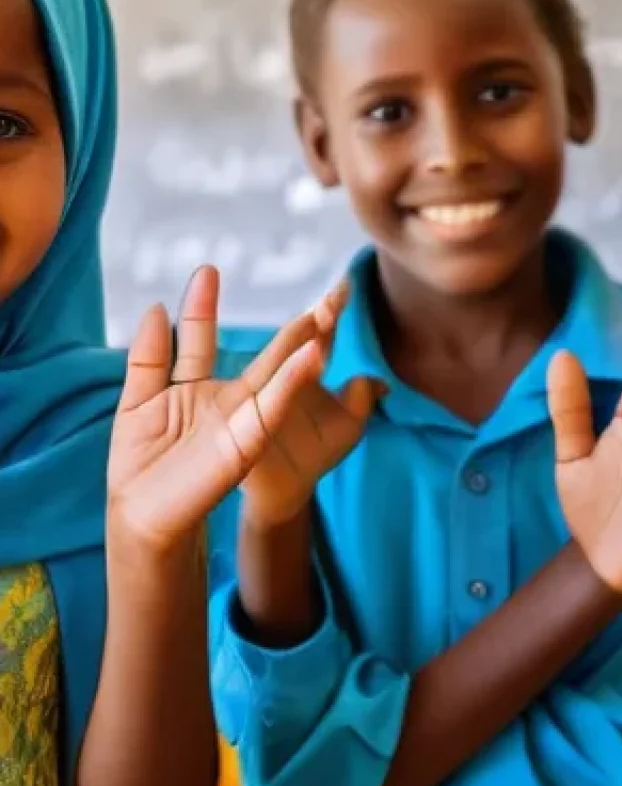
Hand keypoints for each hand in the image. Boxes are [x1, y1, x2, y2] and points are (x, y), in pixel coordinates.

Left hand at [107, 266, 337, 558]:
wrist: (142, 516)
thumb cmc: (140, 466)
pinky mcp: (247, 441)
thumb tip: (153, 307)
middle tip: (321, 290)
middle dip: (291, 325)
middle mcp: (223, 400)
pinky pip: (273, 406)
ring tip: (321, 314)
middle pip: (261, 353)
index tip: (207, 269)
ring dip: (301, 347)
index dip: (202, 304)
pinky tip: (311, 357)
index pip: (200, 336)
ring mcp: (239, 420)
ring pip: (276, 376)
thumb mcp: (137, 401)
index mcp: (194, 387)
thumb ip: (148, 356)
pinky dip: (292, 382)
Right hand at [240, 282, 382, 530]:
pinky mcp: (238, 417)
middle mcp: (282, 373)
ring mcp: (258, 394)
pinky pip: (241, 398)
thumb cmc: (317, 453)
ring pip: (270, 363)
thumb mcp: (348, 427)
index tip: (344, 287)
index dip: (333, 312)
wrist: (283, 489)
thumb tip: (382, 380)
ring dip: (284, 343)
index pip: (325, 335)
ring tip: (301, 324)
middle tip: (325, 300)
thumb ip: (361, 400)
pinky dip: (243, 380)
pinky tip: (250, 367)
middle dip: (312, 320)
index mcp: (309, 369)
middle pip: (298, 342)